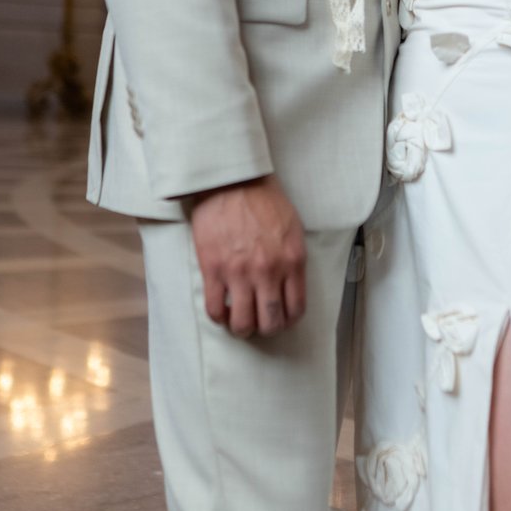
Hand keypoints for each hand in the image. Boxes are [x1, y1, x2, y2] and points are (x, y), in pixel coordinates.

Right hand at [188, 175, 306, 338]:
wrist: (232, 181)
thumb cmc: (263, 199)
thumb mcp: (293, 228)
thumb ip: (293, 259)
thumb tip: (290, 285)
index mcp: (292, 261)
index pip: (296, 308)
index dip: (288, 321)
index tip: (281, 319)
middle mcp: (268, 272)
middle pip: (271, 322)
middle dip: (266, 329)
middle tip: (260, 324)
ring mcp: (239, 273)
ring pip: (243, 323)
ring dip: (242, 328)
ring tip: (239, 322)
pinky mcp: (214, 269)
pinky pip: (215, 308)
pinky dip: (219, 317)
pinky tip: (222, 311)